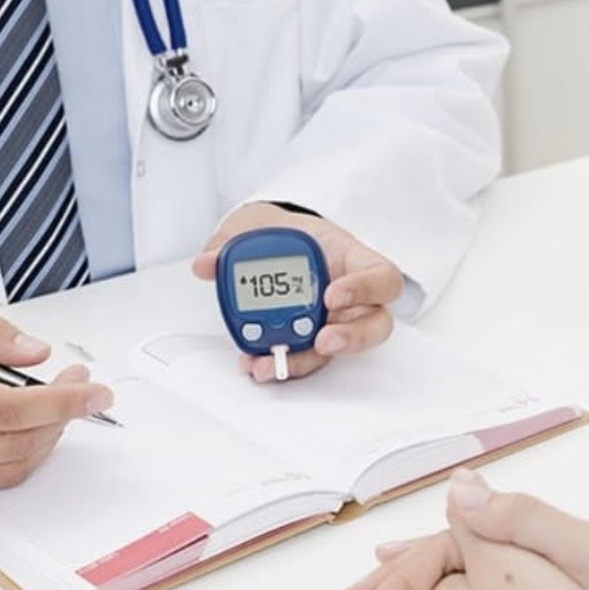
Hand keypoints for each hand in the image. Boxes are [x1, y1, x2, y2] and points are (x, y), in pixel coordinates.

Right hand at [0, 299, 113, 487]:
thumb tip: (36, 354)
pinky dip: (21, 455)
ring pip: (6, 467)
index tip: (94, 389)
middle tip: (84, 386)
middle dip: (63, 417)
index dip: (60, 402)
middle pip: (13, 443)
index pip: (5, 411)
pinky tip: (32, 426)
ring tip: (62, 403)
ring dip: (47, 439)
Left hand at [191, 202, 403, 381]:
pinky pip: (304, 358)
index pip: (382, 276)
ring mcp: (334, 322)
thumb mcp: (257, 226)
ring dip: (306, 361)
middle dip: (352, 338)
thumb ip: (233, 242)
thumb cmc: (282, 233)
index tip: (333, 295)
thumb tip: (205, 262)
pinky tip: (256, 363)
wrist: (269, 244)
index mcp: (351, 259)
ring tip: (273, 363)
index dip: (366, 288)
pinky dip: (280, 364)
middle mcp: (352, 297)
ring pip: (337, 350)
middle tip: (323, 340)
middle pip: (375, 324)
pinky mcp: (311, 341)